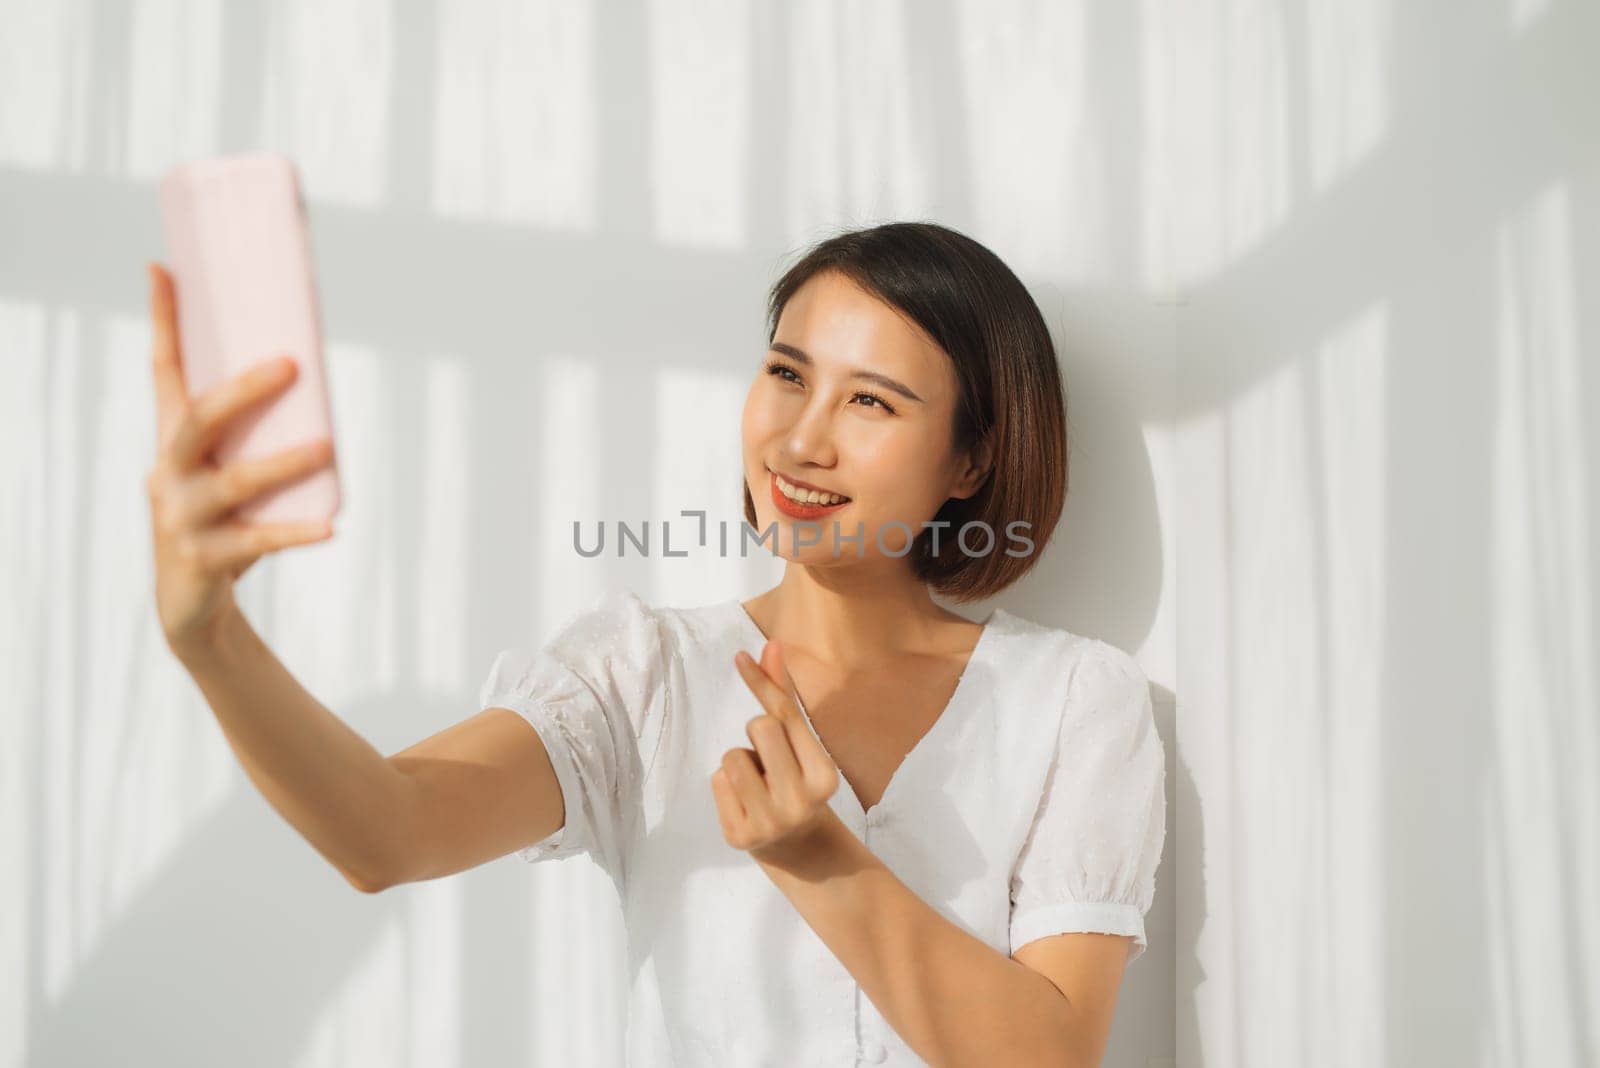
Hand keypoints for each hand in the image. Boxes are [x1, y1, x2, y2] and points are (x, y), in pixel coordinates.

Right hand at [144, 261, 335, 651]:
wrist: (190, 598)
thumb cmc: (221, 514)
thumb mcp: (223, 464)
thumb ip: (250, 423)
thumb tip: (298, 361)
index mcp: (173, 438)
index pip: (165, 369)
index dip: (165, 321)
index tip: (164, 267)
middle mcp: (168, 470)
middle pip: (198, 420)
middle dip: (244, 391)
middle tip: (292, 364)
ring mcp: (183, 515)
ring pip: (234, 482)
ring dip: (283, 464)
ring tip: (327, 447)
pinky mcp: (206, 559)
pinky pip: (257, 541)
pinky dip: (295, 534)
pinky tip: (331, 527)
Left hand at [713, 641, 842, 863]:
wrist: (799, 850)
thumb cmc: (798, 782)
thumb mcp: (801, 745)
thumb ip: (786, 698)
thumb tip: (772, 644)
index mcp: (825, 776)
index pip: (786, 715)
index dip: (762, 682)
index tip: (740, 656)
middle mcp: (802, 801)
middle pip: (758, 727)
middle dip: (757, 735)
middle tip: (770, 761)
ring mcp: (770, 822)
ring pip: (732, 756)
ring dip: (739, 761)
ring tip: (757, 783)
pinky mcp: (740, 836)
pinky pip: (718, 781)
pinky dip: (727, 786)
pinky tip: (746, 802)